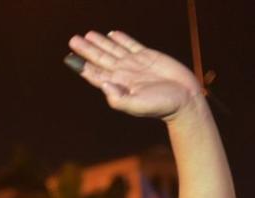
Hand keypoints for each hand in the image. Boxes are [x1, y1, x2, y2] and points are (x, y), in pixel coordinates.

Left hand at [67, 30, 200, 119]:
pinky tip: (113, 34)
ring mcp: (135, 64)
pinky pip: (131, 45)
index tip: (69, 58)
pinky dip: (122, 39)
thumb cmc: (161, 106)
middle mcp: (123, 73)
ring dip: (100, 42)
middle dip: (86, 49)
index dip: (81, 65)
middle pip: (100, 58)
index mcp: (118, 85)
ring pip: (113, 49)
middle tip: (73, 40)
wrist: (185, 100)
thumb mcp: (137, 105)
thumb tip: (103, 85)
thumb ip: (118, 98)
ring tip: (87, 35)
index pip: (95, 73)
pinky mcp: (148, 56)